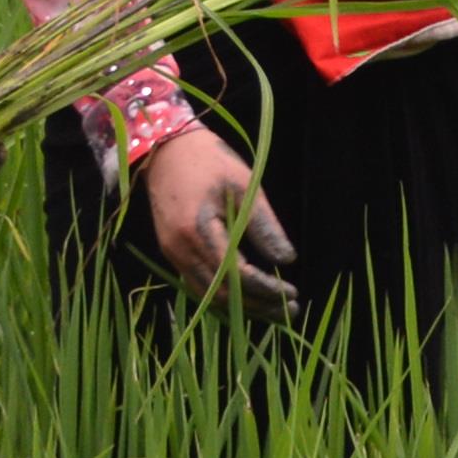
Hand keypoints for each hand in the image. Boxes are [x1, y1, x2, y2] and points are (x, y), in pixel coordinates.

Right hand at [136, 128, 297, 314]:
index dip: (266, 288)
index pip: (237, 275)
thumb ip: (264, 226)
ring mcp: (171, 253)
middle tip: (290, 309)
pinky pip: (197, 283)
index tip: (293, 293)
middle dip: (257, 305)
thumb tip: (287, 260)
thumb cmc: (210, 161)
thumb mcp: (245, 187)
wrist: (165, 148)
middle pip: (220, 294)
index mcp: (199, 231)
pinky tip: (246, 294)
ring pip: (207, 295)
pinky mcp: (171, 250)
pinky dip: (223, 294)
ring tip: (273, 307)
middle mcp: (180, 250)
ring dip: (241, 305)